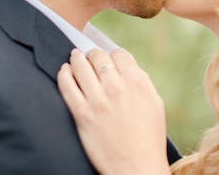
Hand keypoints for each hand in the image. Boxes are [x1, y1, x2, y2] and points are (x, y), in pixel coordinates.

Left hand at [57, 48, 171, 174]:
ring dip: (76, 59)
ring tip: (74, 57)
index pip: (119, 54)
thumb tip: (127, 67)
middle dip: (93, 54)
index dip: (113, 55)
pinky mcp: (82, 114)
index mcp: (137, 82)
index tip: (109, 59)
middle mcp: (117, 87)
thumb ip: (141, 82)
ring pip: (81, 67)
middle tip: (89, 57)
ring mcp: (98, 100)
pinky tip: (64, 71)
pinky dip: (63, 74)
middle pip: (98, 56)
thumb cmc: (149, 138)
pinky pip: (67, 86)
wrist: (136, 167)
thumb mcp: (155, 103)